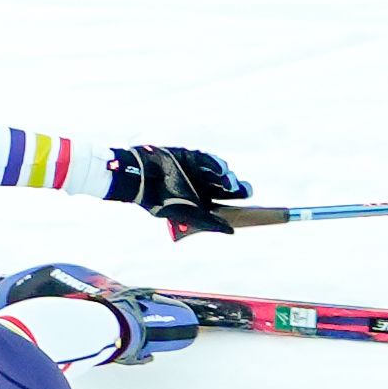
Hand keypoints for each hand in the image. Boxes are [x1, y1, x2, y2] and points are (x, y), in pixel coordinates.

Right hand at [102, 141, 250, 234]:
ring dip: (227, 178)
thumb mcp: (185, 216)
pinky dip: (216, 164)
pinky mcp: (192, 157)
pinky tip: (222, 170)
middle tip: (245, 191)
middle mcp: (201, 186)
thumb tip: (232, 231)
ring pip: (219, 174)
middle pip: (225, 188)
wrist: (139, 179)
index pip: (224, 203)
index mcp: (200, 202)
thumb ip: (209, 222)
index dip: (236, 205)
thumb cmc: (159, 200)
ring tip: (230, 183)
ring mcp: (198, 171)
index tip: (248, 207)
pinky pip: (208, 160)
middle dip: (237, 189)